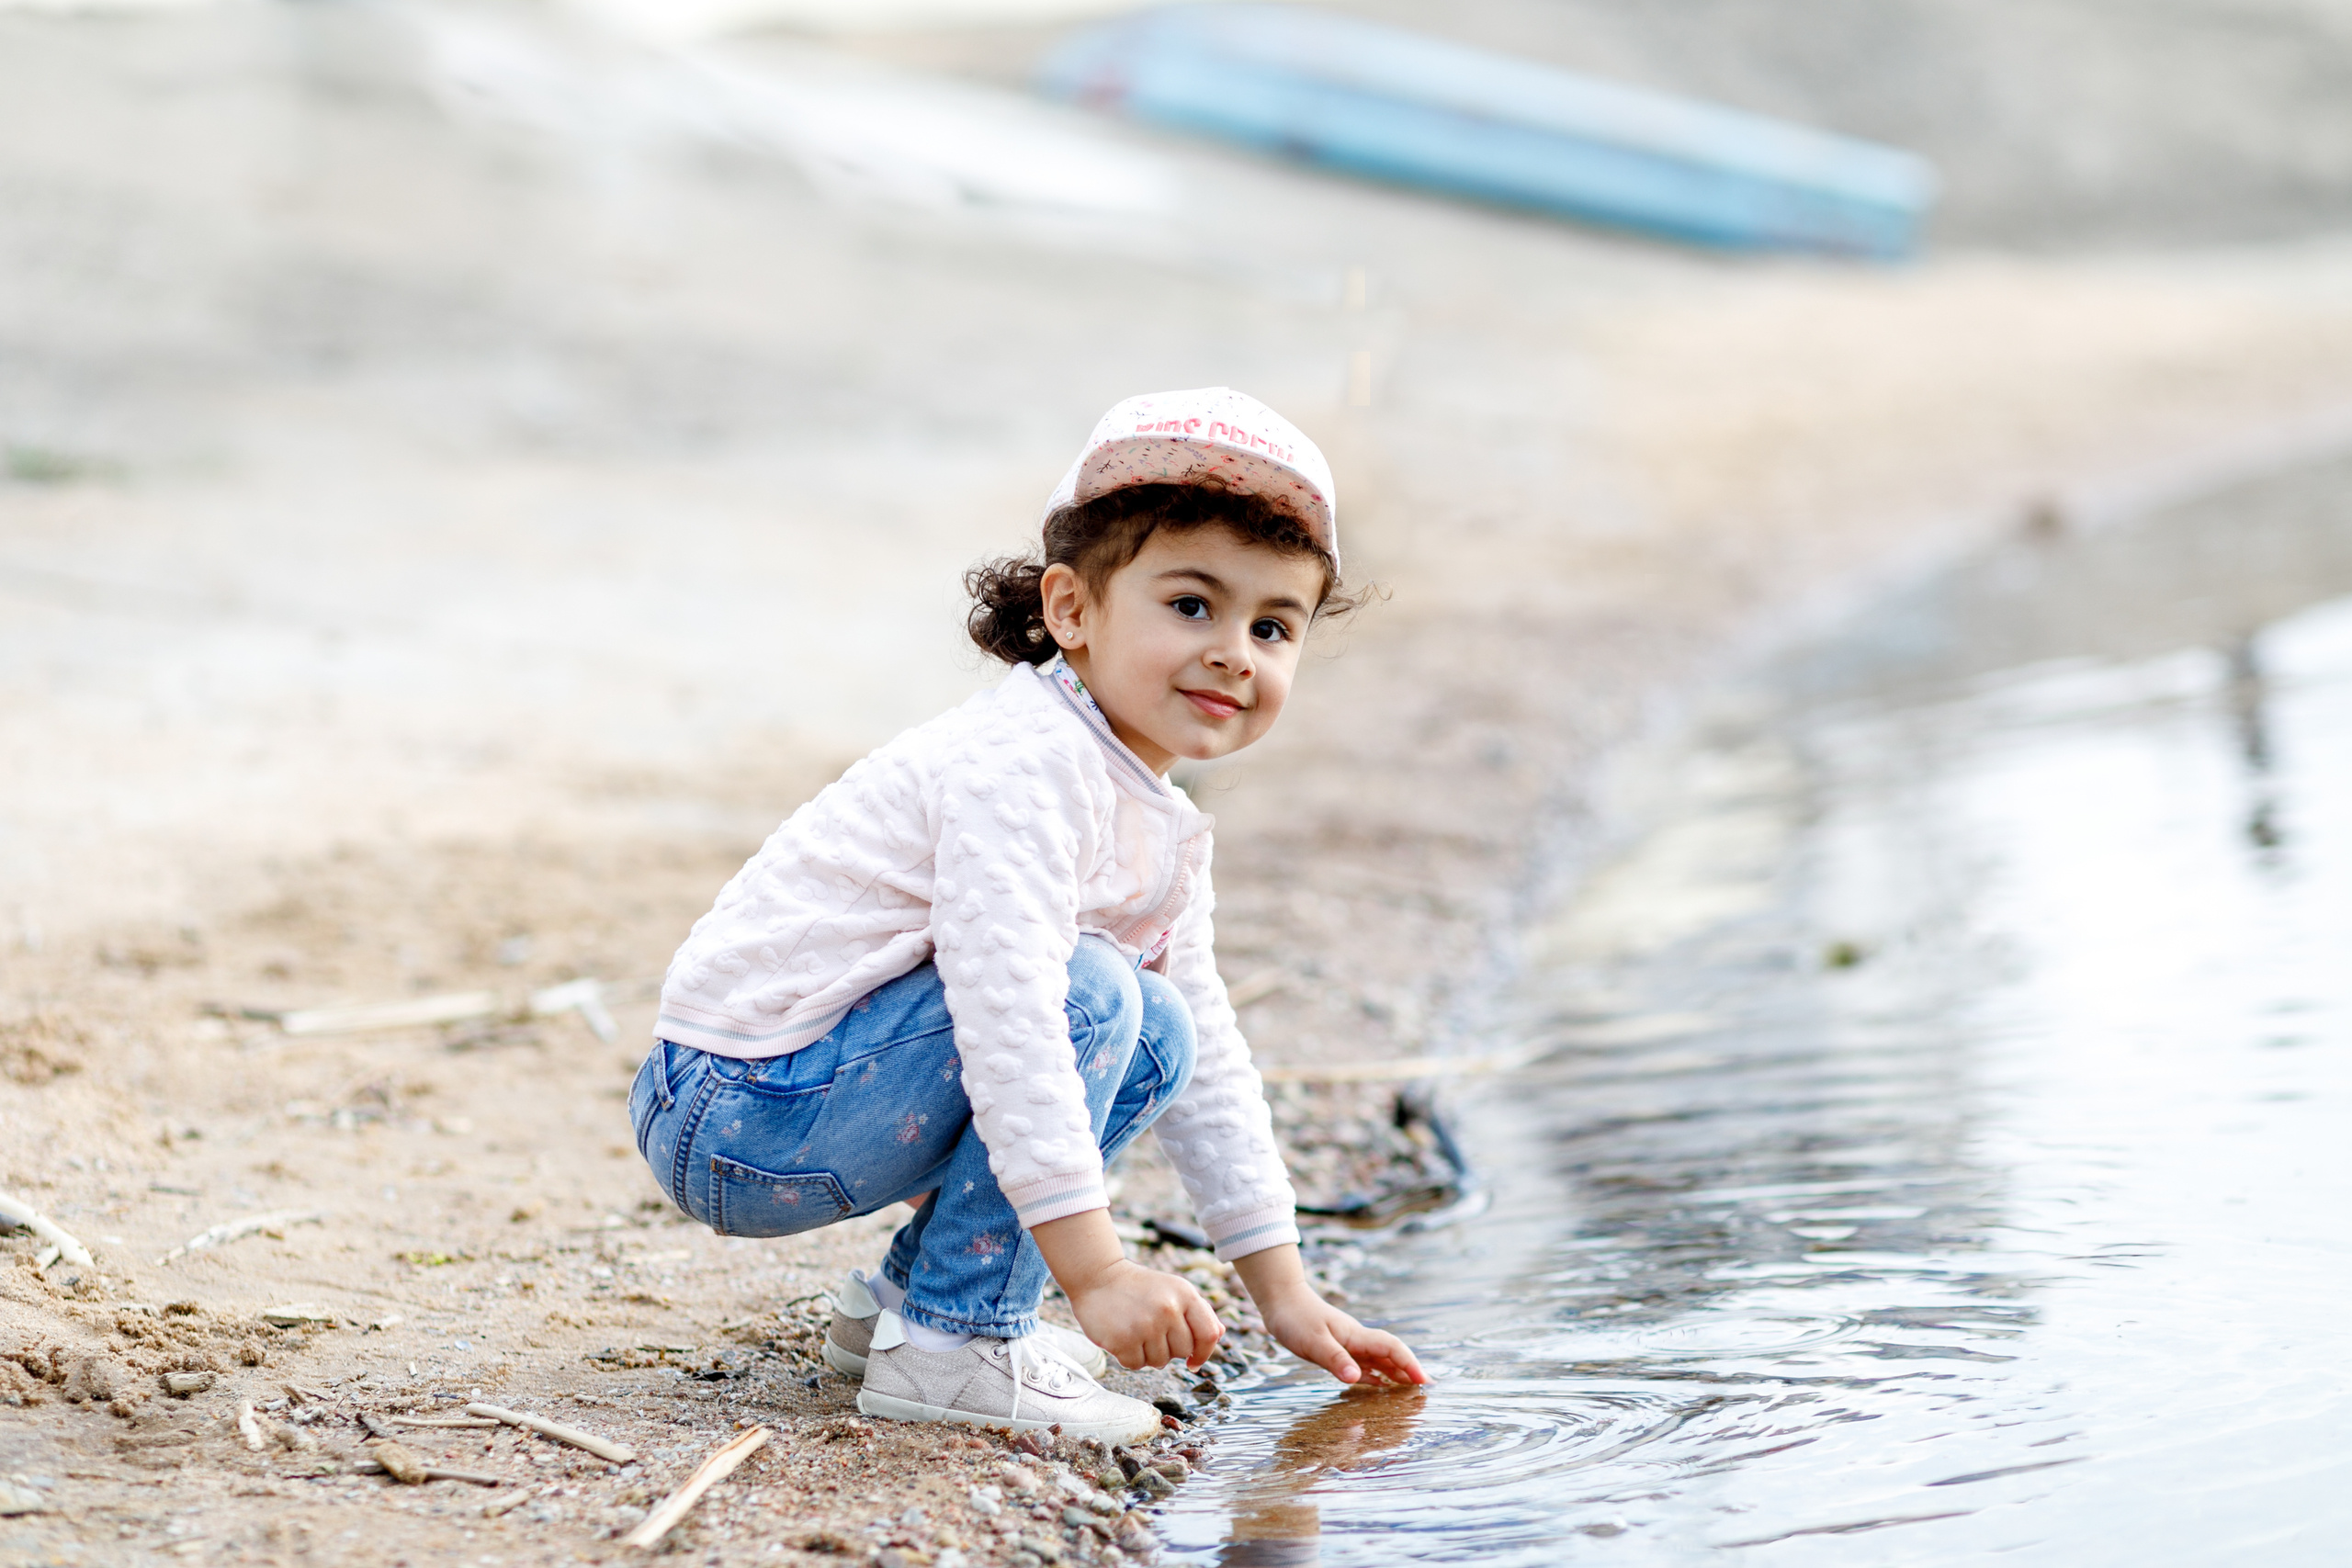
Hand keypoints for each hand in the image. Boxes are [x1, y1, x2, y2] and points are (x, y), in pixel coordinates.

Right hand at [1032, 1210, 1224, 1370]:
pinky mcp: (1123, 1340)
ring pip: (1160, 1362)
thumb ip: (1199, 1312)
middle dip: (1170, 1348)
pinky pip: (1137, 1365)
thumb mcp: (1174, 1289)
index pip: (1209, 1334)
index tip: (1193, 1361)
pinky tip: (1123, 1337)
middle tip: (1152, 1330)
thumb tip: (1220, 1335)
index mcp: (1185, 1294)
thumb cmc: (1140, 1287)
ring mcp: (1145, 1325)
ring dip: (1148, 1353)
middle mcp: (1168, 1309)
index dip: (1204, 1353)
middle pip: (1183, 1351)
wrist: (1098, 1277)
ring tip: (1136, 1331)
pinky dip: (1130, 1357)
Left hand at [1233, 1244, 1426, 1385]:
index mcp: (1356, 1336)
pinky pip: (1364, 1365)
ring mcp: (1349, 1344)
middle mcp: (1357, 1340)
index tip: (1422, 1381)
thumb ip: (1335, 1360)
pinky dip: (1376, 1376)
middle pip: (1391, 1355)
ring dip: (1396, 1374)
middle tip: (1426, 1390)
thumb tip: (1356, 1379)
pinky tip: (1380, 1385)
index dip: (1409, 1364)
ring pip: (1380, 1360)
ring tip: (1411, 1390)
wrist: (1280, 1299)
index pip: (1391, 1348)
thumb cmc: (1295, 1318)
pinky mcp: (1338, 1349)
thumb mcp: (1313, 1341)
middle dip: (1409, 1370)